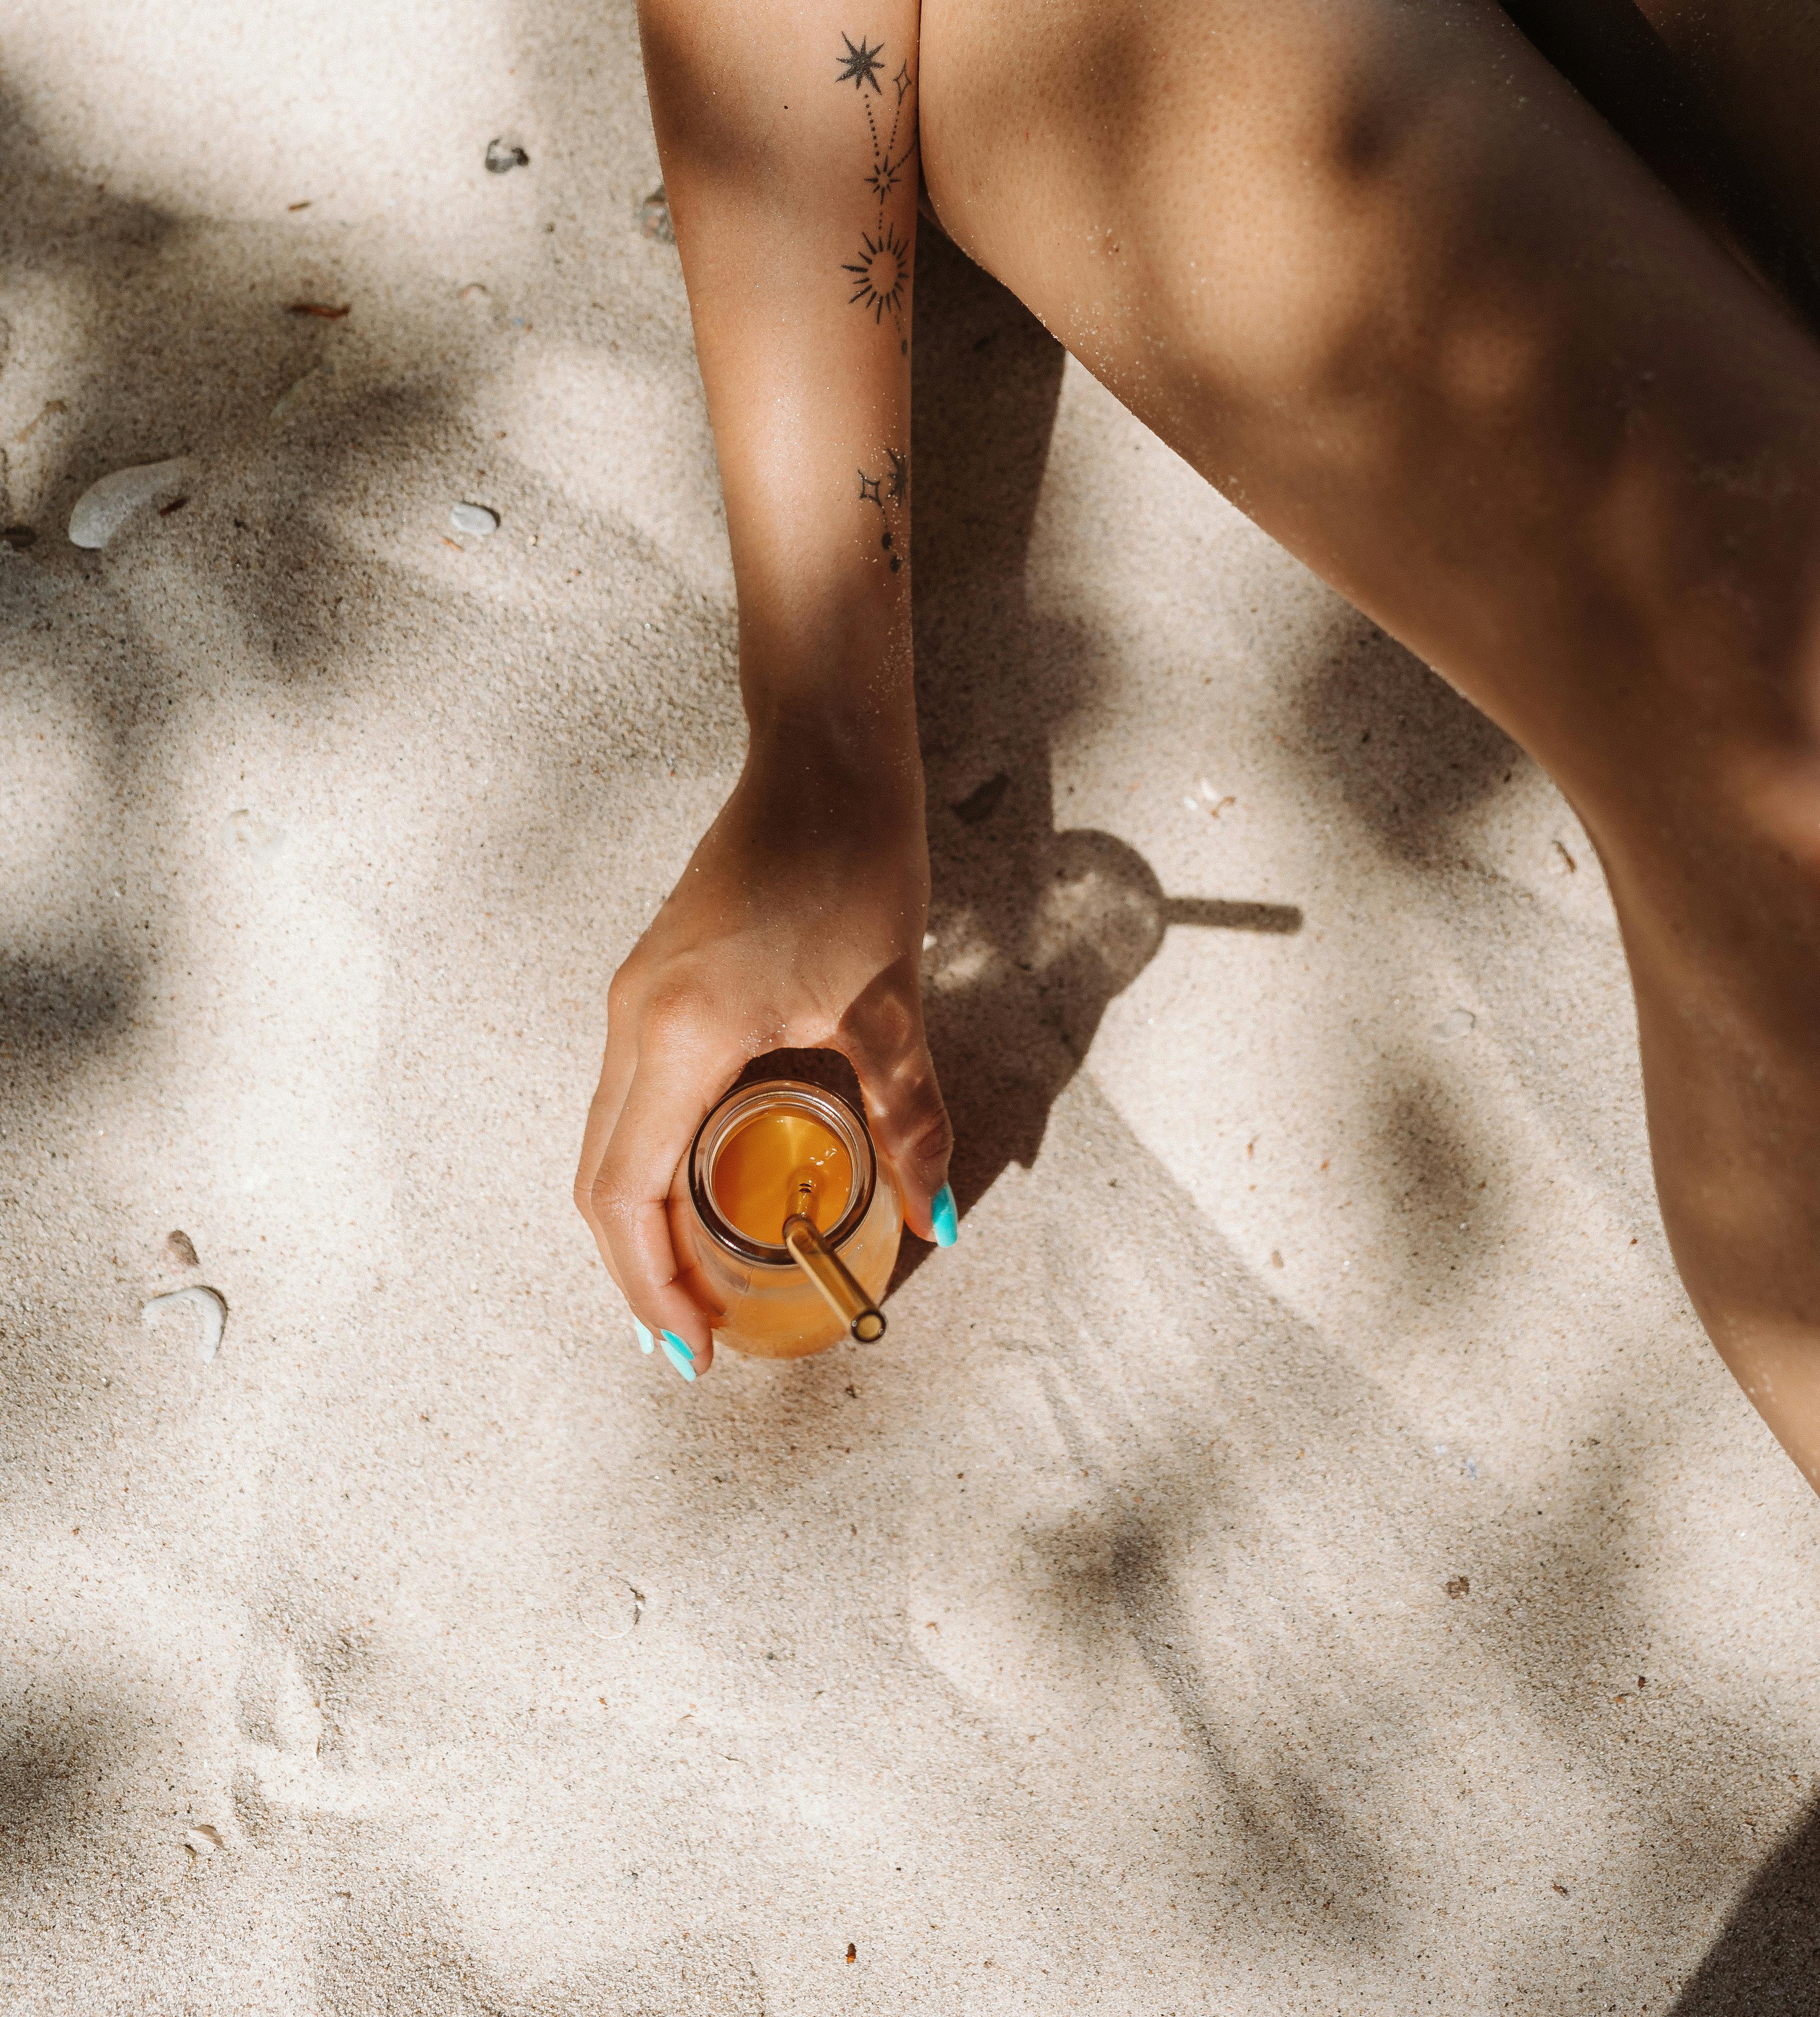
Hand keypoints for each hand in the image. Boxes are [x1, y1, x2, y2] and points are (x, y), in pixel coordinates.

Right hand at [576, 736, 946, 1371]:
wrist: (823, 755)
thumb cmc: (851, 861)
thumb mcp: (888, 1002)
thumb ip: (908, 1117)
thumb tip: (935, 1213)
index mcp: (680, 1037)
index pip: (626, 1195)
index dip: (651, 1286)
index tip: (694, 1347)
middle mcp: (635, 1020)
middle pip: (600, 1178)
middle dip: (639, 1269)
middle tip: (700, 1331)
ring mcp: (635, 995)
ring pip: (609, 1136)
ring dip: (643, 1213)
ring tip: (702, 1274)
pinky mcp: (656, 977)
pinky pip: (631, 1095)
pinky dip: (653, 1157)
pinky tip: (709, 1180)